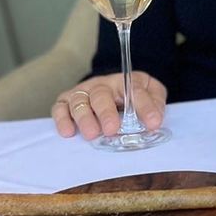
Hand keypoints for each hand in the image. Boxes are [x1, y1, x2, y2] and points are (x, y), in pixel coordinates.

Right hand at [51, 74, 167, 140]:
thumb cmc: (130, 94)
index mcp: (124, 81)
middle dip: (106, 112)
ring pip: (79, 102)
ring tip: (92, 134)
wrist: (110, 88)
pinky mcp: (65, 102)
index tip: (153, 123)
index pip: (135, 90)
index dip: (145, 106)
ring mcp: (82, 93)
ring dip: (84, 118)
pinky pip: (60, 109)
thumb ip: (155, 102)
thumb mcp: (149, 92)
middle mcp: (101, 85)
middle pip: (101, 95)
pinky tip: (68, 132)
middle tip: (112, 129)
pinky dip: (62, 120)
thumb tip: (155, 118)